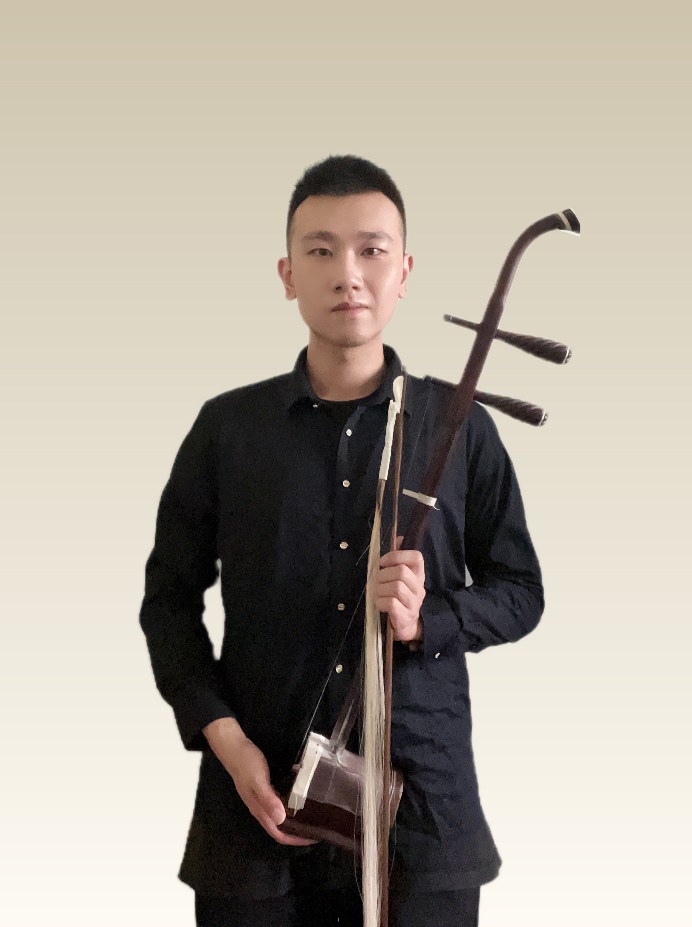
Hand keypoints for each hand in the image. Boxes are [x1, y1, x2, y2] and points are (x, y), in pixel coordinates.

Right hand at [202, 717, 316, 846]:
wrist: (234, 746)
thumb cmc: (246, 764)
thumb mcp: (257, 781)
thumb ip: (268, 799)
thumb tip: (282, 819)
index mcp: (259, 810)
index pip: (279, 834)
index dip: (295, 840)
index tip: (313, 838)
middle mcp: (261, 807)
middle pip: (281, 827)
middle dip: (298, 831)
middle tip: (318, 825)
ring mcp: (262, 797)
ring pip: (281, 814)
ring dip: (295, 817)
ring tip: (314, 812)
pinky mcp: (265, 787)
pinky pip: (280, 800)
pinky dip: (291, 801)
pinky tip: (301, 794)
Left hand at [377, 537, 425, 643]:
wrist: (406, 626)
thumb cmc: (400, 598)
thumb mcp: (401, 578)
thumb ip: (399, 559)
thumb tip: (398, 537)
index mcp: (418, 575)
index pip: (417, 557)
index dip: (397, 556)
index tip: (382, 562)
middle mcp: (419, 588)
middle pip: (402, 572)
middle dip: (383, 574)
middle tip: (377, 581)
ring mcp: (413, 604)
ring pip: (396, 587)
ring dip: (380, 589)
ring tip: (376, 593)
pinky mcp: (405, 616)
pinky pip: (391, 603)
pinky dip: (380, 602)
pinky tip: (378, 604)